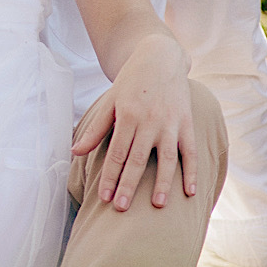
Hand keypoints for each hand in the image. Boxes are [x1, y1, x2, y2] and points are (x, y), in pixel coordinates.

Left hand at [71, 34, 195, 211]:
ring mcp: (170, 122)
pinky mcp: (186, 122)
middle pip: (137, 159)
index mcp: (127, 115)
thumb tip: (75, 152)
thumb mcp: (110, 101)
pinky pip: (190, 151)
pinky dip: (191, 171)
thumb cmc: (131, 82)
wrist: (160, 57)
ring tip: (156, 205)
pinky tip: (188, 192)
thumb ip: (96, 128)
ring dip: (162, 182)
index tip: (104, 198)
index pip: (116, 153)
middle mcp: (149, 120)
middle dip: (128, 185)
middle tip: (121, 209)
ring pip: (165, 158)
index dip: (109, 176)